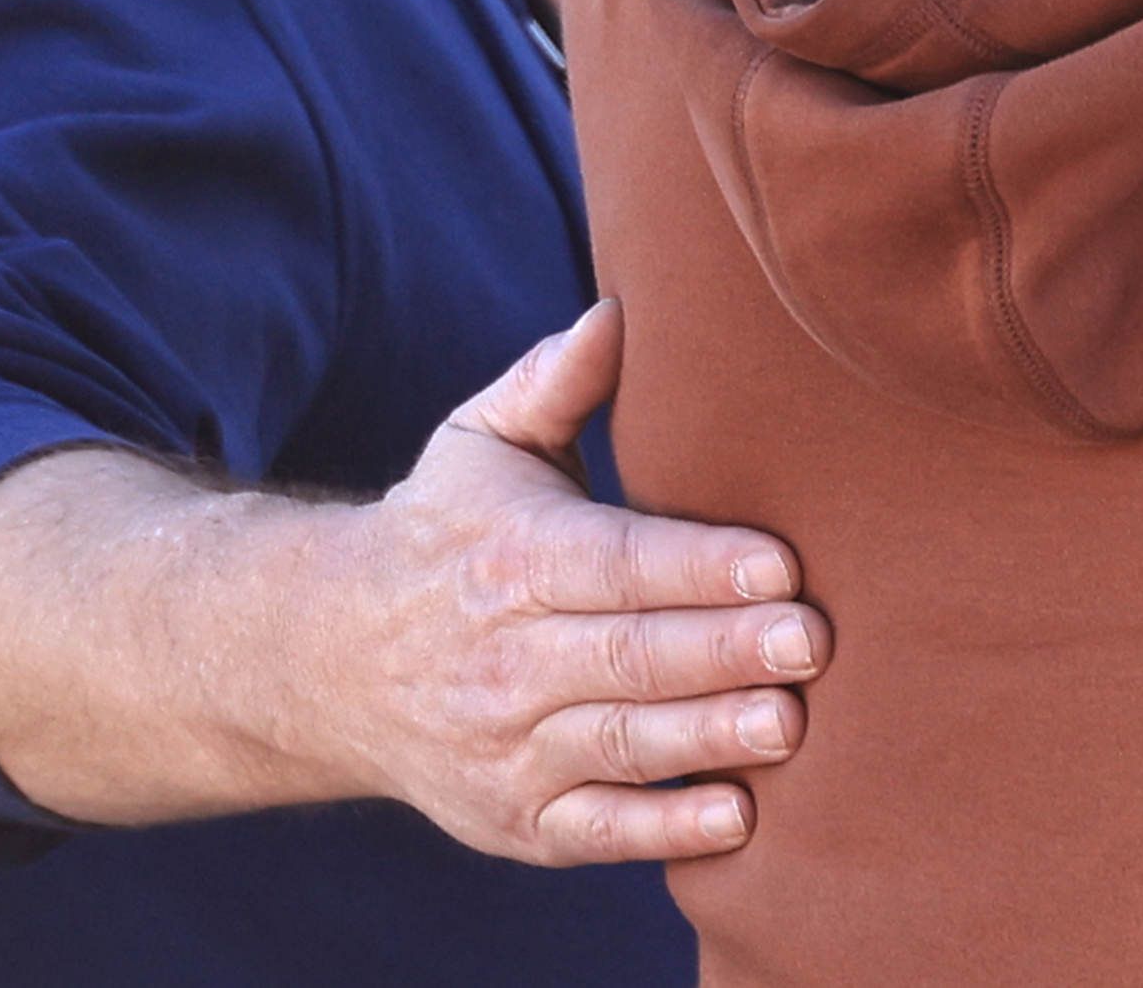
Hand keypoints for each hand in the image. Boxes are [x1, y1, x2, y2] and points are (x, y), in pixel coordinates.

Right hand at [317, 298, 826, 862]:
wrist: (329, 661)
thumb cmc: (444, 532)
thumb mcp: (481, 443)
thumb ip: (554, 380)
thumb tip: (621, 311)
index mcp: (512, 556)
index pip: (619, 562)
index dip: (700, 566)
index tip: (783, 564)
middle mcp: (505, 656)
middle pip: (631, 655)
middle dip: (726, 650)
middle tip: (814, 642)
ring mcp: (508, 747)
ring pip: (622, 743)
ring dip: (710, 736)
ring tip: (791, 723)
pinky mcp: (517, 821)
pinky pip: (599, 831)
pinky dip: (666, 828)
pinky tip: (738, 814)